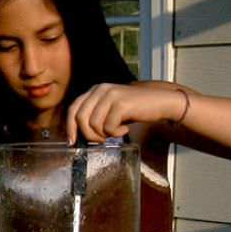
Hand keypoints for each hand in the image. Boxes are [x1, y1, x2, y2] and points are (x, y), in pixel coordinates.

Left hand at [66, 83, 186, 142]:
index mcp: (95, 90)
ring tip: (116, 131)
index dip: (70, 127)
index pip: (73, 109)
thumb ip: (94, 114)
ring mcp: (110, 95)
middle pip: (80, 118)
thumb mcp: (110, 109)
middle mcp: (100, 89)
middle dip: (89, 135)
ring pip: (93, 125)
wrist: (160, 102)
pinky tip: (125, 128)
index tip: (73, 142)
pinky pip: (109, 127)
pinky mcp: (121, 103)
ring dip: (104, 134)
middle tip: (102, 139)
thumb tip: (77, 134)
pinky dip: (116, 133)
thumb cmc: (134, 109)